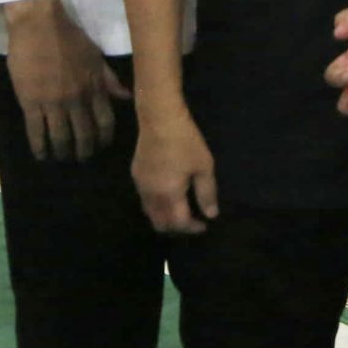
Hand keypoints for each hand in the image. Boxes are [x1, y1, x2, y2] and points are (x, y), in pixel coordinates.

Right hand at [3, 0, 130, 160]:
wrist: (38, 24)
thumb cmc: (68, 37)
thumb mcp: (96, 57)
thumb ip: (110, 80)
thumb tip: (127, 97)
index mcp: (94, 87)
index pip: (105, 121)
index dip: (104, 139)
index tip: (101, 147)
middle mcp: (77, 99)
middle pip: (84, 135)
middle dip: (84, 151)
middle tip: (81, 158)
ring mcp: (54, 102)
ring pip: (61, 138)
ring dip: (62, 152)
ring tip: (61, 158)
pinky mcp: (31, 103)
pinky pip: (36, 132)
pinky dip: (40, 147)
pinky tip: (41, 155)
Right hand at [131, 111, 219, 233]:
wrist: (159, 119)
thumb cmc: (185, 142)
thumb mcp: (204, 166)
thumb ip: (207, 193)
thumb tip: (211, 214)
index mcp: (169, 195)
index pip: (178, 223)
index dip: (192, 228)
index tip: (204, 225)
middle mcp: (151, 195)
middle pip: (160, 224)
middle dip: (176, 228)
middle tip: (191, 221)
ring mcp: (140, 186)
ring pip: (150, 213)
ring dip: (165, 218)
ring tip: (180, 210)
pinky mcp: (136, 175)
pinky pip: (145, 200)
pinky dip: (156, 205)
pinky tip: (168, 195)